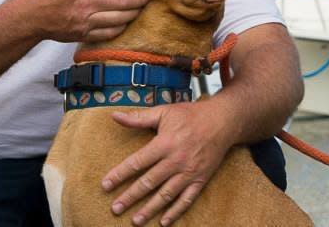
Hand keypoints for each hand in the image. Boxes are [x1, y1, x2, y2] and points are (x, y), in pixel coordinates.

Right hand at [25, 0, 152, 42]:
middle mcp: (85, 3)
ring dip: (133, 13)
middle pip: (120, 1)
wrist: (32, 16)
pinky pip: (108, 33)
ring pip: (117, 19)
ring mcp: (85, 21)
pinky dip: (120, 28)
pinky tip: (126, 21)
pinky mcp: (84, 35)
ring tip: (141, 7)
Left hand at [102, 103, 230, 225]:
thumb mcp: (164, 112)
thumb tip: (114, 116)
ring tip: (135, 220)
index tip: (106, 185)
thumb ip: (139, 117)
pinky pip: (187, 199)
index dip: (120, 174)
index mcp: (165, 143)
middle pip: (149, 182)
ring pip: (166, 195)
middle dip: (130, 197)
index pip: (137, 162)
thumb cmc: (191, 115)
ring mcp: (189, 172)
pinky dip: (175, 212)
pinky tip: (164, 222)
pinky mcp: (200, 179)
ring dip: (150, 209)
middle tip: (115, 208)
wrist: (223, 121)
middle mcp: (176, 160)